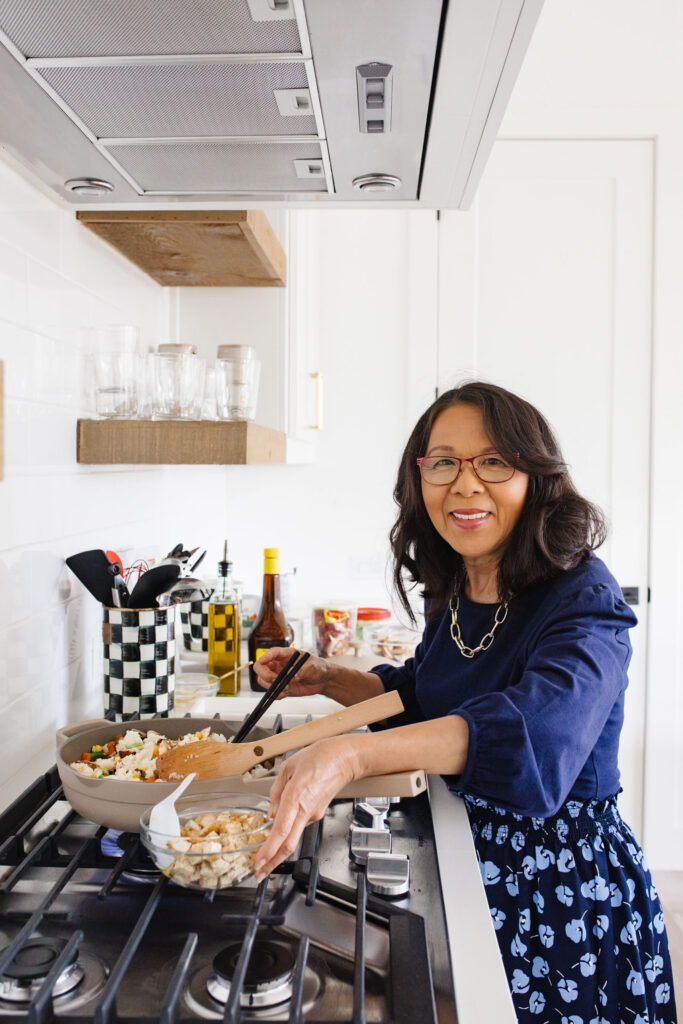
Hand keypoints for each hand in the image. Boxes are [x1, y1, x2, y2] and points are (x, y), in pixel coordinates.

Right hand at [253, 647, 328, 696]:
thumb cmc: (318, 667)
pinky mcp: (281, 687)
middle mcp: (279, 665)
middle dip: (264, 674)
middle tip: (275, 679)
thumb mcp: (312, 666)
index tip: (263, 661)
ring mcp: (278, 677)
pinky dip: (276, 694)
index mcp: (286, 655)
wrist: (324, 680)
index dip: (265, 656)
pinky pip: (272, 692)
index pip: (272, 653)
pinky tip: (286, 692)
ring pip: (263, 680)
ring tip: (287, 687)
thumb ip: (301, 670)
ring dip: (271, 686)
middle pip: (260, 667)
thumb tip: (290, 676)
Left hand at [253, 736, 361, 879]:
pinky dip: (286, 834)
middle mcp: (306, 811)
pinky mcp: (317, 814)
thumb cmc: (320, 757)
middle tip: (258, 873)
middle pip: (288, 845)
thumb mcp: (289, 766)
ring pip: (293, 838)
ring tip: (263, 857)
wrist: (346, 759)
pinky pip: (298, 826)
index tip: (258, 862)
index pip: (281, 831)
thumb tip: (270, 812)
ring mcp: (313, 815)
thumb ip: (276, 790)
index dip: (269, 850)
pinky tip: (278, 834)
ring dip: (277, 850)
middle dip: (272, 862)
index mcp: (296, 797)